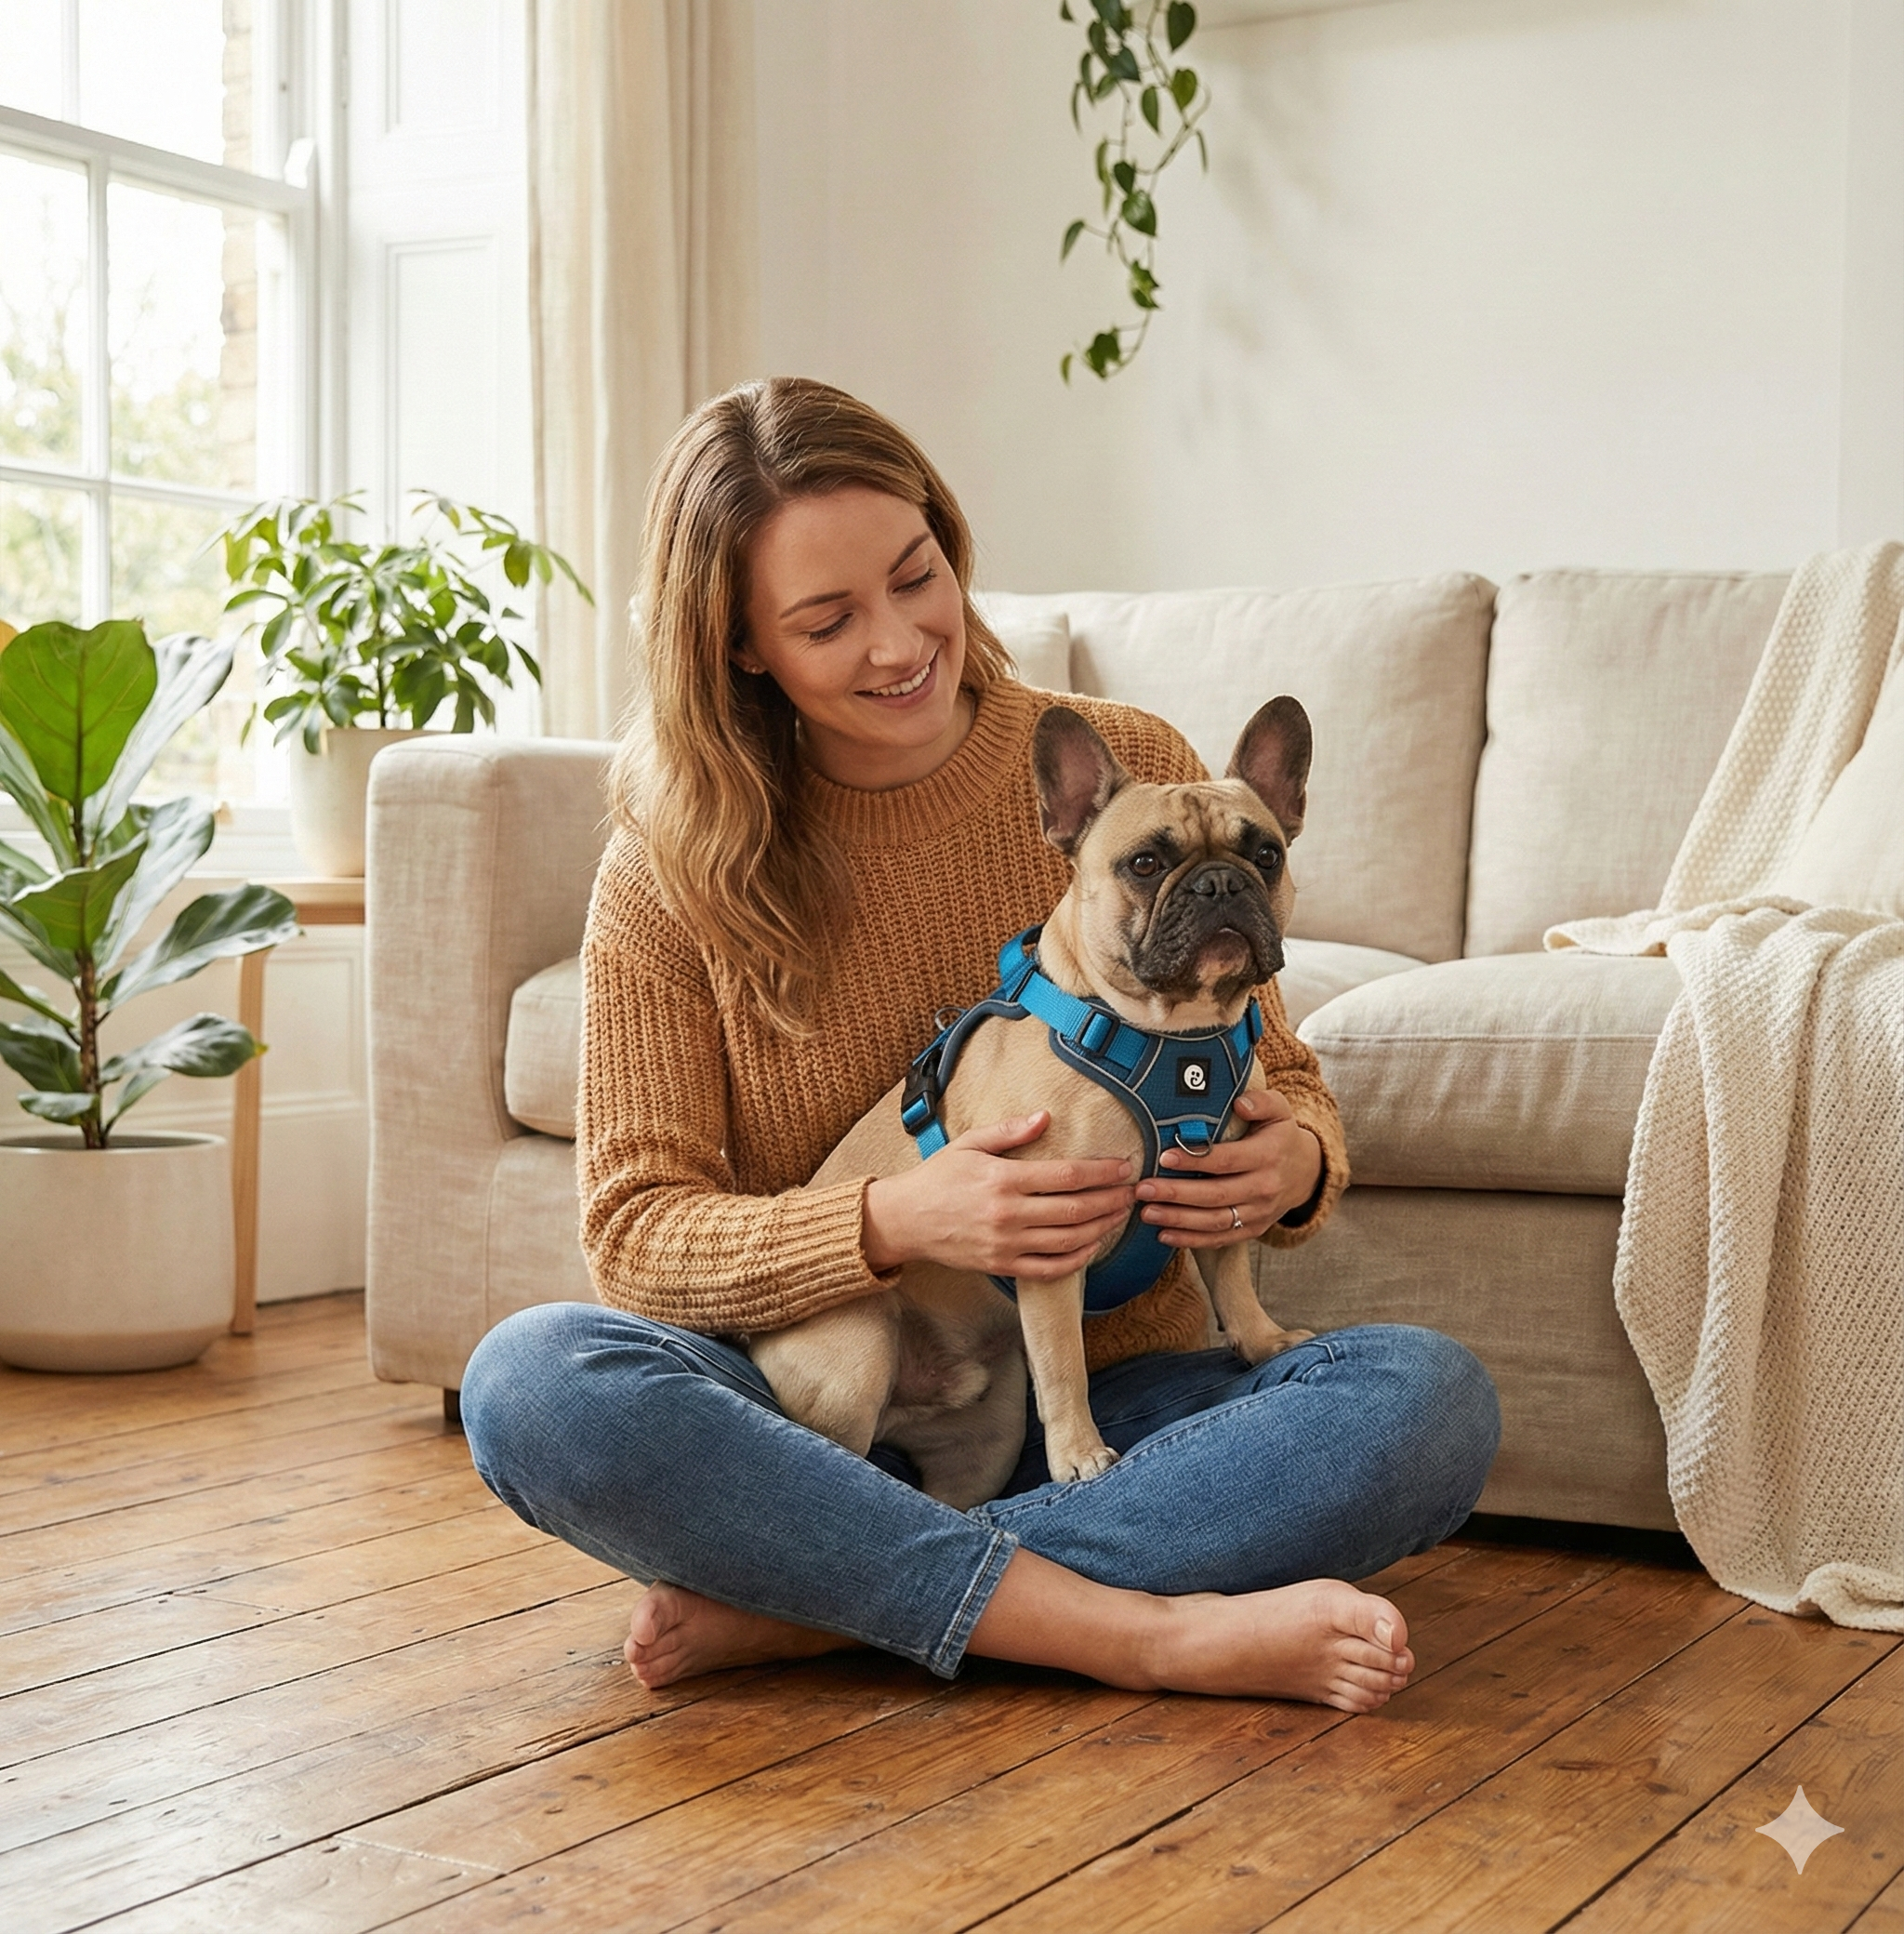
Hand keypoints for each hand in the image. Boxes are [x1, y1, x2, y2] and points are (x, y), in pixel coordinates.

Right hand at [862, 1111, 1136, 1279]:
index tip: (1124, 1166)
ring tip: (1121, 1214)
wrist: (906, 1220)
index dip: (1102, 1172)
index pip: (1067, 1175)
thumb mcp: (969, 1144)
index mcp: (1003, 1180)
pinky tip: (1093, 1245)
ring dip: (1102, 1227)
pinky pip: (1050, 1269)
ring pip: (1069, 1240)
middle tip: (1133, 1191)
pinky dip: (1077, 1259)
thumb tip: (1045, 1117)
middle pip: (1075, 1209)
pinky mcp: (1002, 1266)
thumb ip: (1009, 1131)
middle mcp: (1008, 1215)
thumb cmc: (938, 1177)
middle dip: (1111, 1200)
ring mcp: (1006, 1244)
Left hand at [1134, 1087, 1321, 1248]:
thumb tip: (1240, 1104)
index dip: (1195, 1160)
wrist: (1305, 1173)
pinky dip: (1191, 1240)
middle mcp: (1265, 1188)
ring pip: (1215, 1221)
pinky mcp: (1253, 1230)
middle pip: (1216, 1195)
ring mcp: (1259, 1213)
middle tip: (1143, 1189)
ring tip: (1147, 1212)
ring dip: (1178, 1220)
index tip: (1164, 1157)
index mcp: (1269, 1156)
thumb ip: (1262, 1102)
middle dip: (1176, 1194)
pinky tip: (1164, 1235)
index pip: (1227, 1160)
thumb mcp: (1280, 1111)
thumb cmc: (1280, 1136)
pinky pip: (1220, 1239)